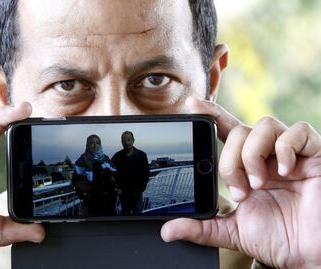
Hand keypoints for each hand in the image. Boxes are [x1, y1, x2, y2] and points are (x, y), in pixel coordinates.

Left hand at [161, 97, 320, 268]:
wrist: (312, 253)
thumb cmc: (279, 238)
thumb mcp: (233, 232)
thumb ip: (202, 228)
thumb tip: (168, 230)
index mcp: (247, 166)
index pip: (226, 130)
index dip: (210, 113)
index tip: (191, 104)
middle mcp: (267, 155)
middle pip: (240, 131)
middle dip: (232, 160)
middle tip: (241, 190)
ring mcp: (291, 153)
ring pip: (264, 126)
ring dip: (253, 155)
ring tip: (259, 183)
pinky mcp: (316, 154)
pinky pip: (299, 131)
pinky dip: (286, 148)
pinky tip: (285, 170)